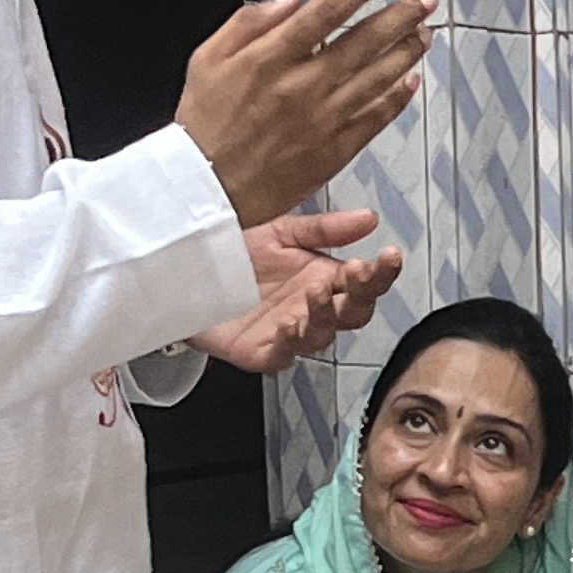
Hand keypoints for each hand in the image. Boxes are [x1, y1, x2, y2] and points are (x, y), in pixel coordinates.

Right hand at [177, 0, 433, 231]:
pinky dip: (397, 98)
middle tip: (424, 0)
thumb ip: (249, 22)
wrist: (206, 187)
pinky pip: (375, 118)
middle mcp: (303, 86)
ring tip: (423, 33)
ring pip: (378, 77)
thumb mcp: (207, 58)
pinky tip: (410, 82)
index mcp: (270, 58)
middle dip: (401, 15)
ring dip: (406, 52)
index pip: (327, 11)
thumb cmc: (204, 123)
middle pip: (364, 41)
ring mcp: (323, 119)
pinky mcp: (334, 150)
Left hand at [192, 210, 403, 372]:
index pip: (365, 281)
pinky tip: (289, 323)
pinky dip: (288, 342)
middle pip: (353, 312)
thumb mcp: (281, 231)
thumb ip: (324, 229)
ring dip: (324, 314)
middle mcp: (312, 309)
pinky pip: (282, 354)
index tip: (388, 256)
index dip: (380, 272)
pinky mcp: (260, 352)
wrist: (184, 270)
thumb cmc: (234, 255)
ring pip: (322, 335)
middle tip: (359, 272)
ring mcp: (289, 333)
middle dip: (361, 294)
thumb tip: (368, 219)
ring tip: (318, 291)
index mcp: (324, 278)